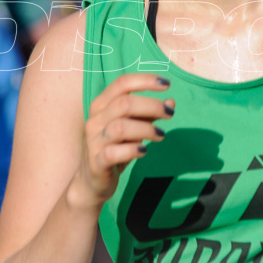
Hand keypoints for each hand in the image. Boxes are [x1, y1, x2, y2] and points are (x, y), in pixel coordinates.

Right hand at [70, 74, 172, 208]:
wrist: (92, 181)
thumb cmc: (115, 148)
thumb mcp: (133, 128)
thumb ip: (149, 114)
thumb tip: (171, 102)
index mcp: (102, 105)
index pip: (122, 83)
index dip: (145, 81)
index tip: (167, 84)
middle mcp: (95, 120)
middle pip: (124, 103)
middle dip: (152, 105)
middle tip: (169, 113)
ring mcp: (94, 141)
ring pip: (120, 127)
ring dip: (146, 129)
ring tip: (161, 135)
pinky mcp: (96, 162)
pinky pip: (113, 152)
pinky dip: (132, 150)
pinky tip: (144, 151)